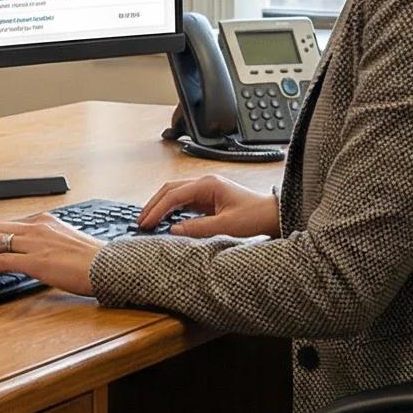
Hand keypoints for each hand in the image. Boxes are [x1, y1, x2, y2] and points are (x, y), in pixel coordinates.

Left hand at [0, 212, 103, 295]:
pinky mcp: (35, 261)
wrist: (109, 267)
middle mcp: (38, 227)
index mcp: (47, 221)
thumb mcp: (69, 245)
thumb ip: (51, 245)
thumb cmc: (96, 261)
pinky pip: (1, 259)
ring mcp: (36, 242)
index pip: (10, 224)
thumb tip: (39, 256)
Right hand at [141, 173, 279, 238]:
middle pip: (170, 189)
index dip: (157, 209)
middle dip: (154, 204)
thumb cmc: (254, 216)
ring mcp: (206, 190)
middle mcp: (205, 183)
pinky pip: (184, 202)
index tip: (146, 222)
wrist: (271, 215)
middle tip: (141, 221)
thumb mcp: (225, 226)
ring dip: (161, 206)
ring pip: (175, 194)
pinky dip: (171, 210)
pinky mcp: (208, 199)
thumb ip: (198, 228)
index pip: (174, 194)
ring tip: (149, 221)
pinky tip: (165, 220)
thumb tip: (173, 229)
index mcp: (208, 184)